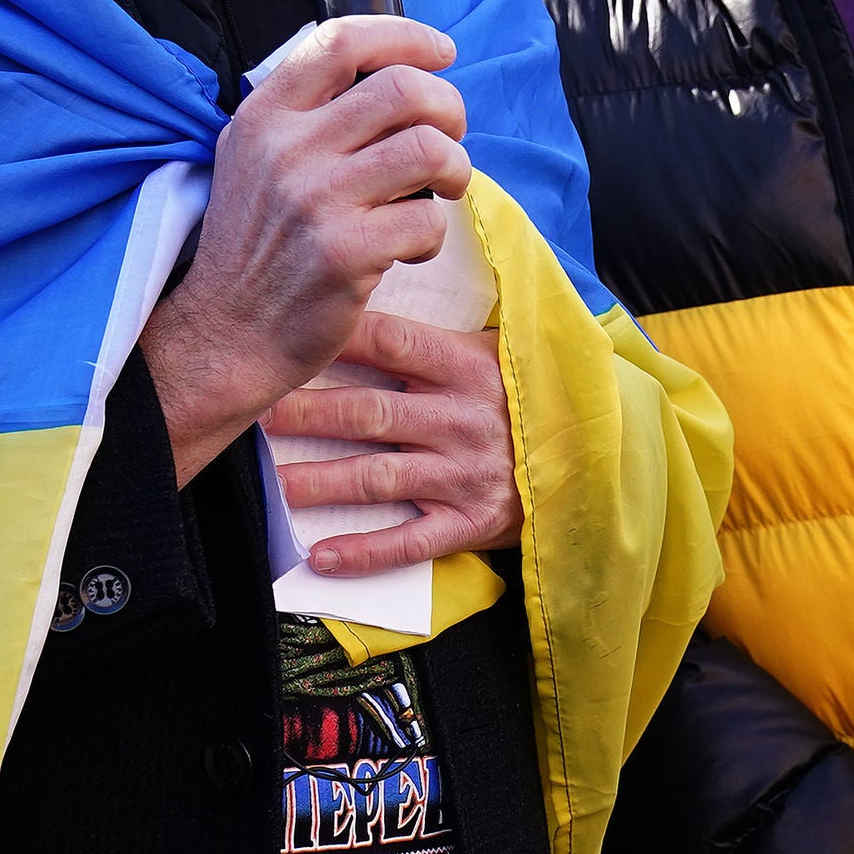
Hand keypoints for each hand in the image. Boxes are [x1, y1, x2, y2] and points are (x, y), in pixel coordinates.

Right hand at [141, 17, 471, 484]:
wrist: (226, 332)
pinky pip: (427, 221)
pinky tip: (409, 248)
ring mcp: (316, 200)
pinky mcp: (345, 253)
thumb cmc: (257, 245)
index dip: (404, 36)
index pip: (341, 41)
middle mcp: (288, 149)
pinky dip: (432, 236)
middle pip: (404, 89)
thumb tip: (394, 74)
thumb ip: (307, 114)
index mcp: (265, 116)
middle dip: (449, 109)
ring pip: (428, 149)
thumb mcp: (255, 159)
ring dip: (455, 170)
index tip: (442, 52)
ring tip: (441, 192)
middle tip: (449, 138)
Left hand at [267, 310, 522, 572]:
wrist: (597, 456)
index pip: (391, 343)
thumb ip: (438, 339)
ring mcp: (465, 473)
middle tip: (256, 412)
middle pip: (369, 412)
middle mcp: (463, 419)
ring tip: (272, 484)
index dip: (337, 338)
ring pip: (378, 478)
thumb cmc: (527, 397)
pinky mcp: (471, 521)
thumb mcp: (497, 353)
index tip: (286, 336)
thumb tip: (368, 297)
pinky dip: (364, 552)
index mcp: (468, 366)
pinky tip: (320, 556)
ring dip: (320, 482)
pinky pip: (410, 542)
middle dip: (306, 413)